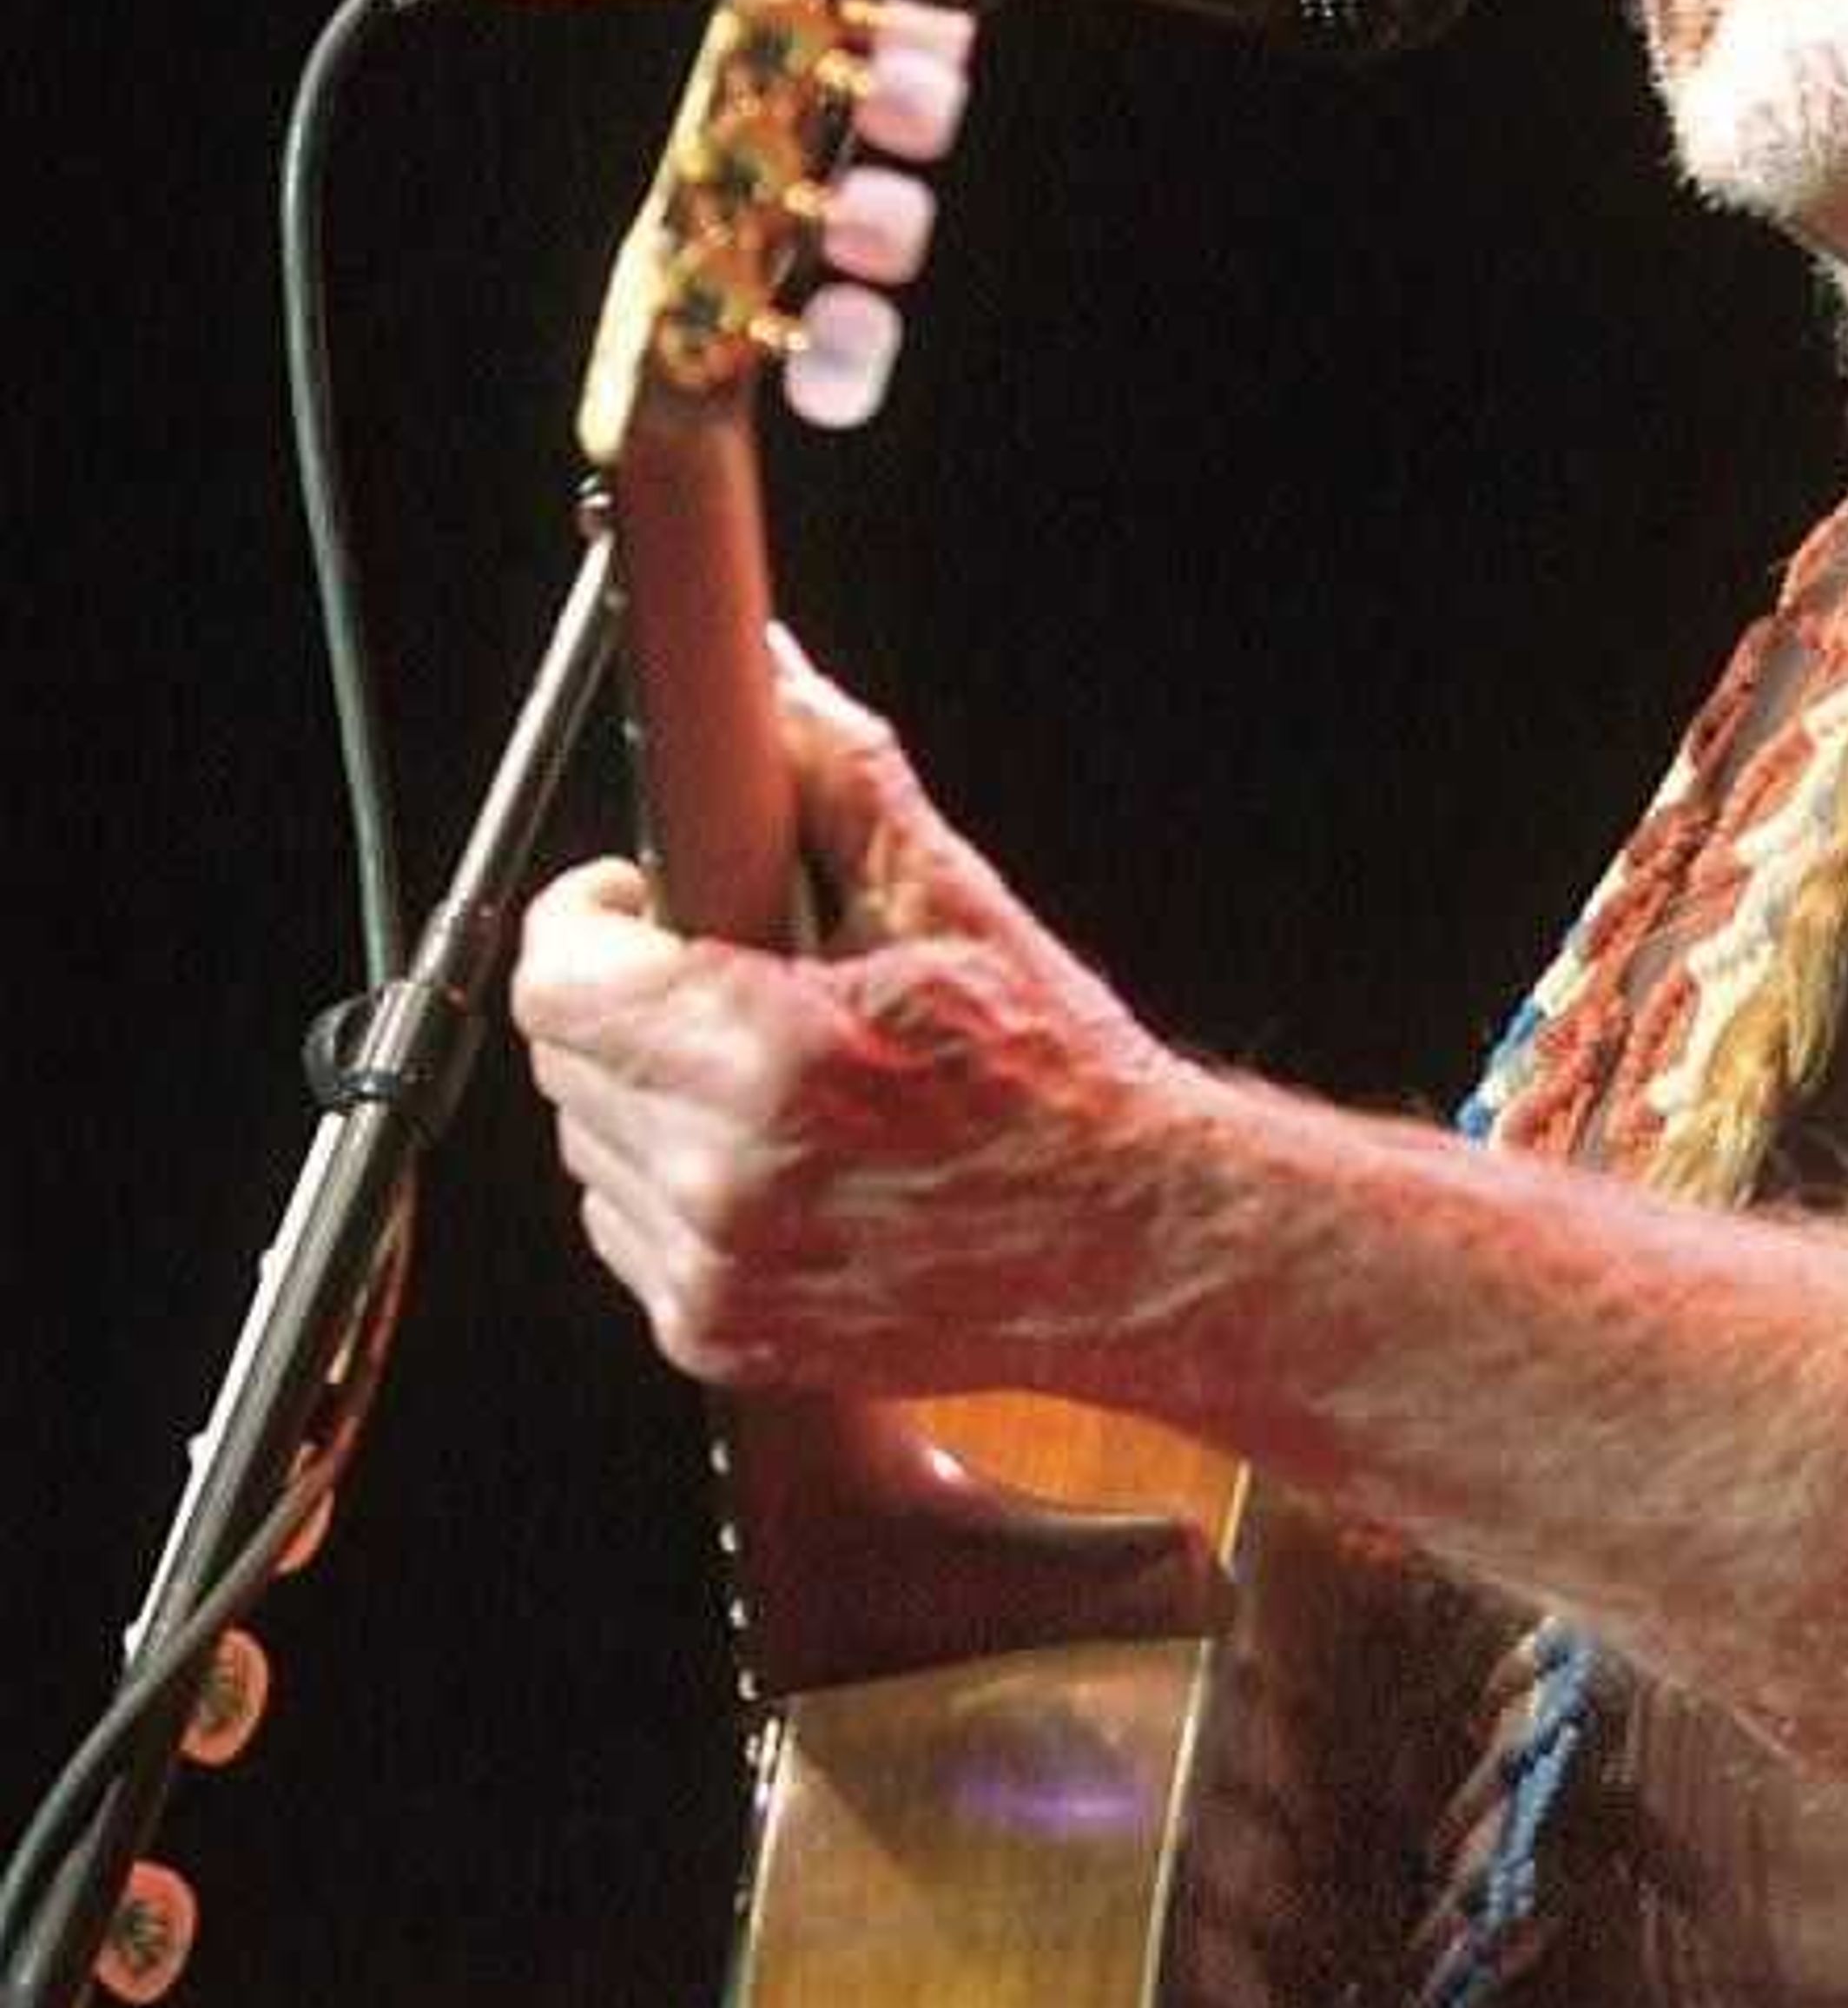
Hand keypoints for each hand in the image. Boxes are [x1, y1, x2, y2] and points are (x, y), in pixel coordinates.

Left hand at [511, 634, 1171, 1393]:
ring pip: (589, 1144)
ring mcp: (715, 1272)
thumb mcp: (953, 903)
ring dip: (645, 1095)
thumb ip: (839, 774)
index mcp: (765, 1060)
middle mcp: (723, 1180)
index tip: (645, 903)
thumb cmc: (1058, 1085)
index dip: (589, 920)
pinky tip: (776, 1159)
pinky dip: (675, 1186)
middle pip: (565, 1058)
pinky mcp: (720, 1334)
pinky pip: (628, 1231)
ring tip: (766, 1077)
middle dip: (626, 998)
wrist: (1134, 1250)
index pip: (554, 978)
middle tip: (728, 978)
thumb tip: (770, 674)